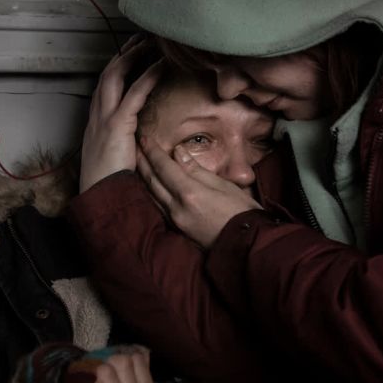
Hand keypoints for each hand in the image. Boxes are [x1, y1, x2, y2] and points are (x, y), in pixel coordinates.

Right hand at [79, 36, 162, 192]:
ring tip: (150, 43)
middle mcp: (96, 116)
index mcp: (96, 122)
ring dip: (133, 57)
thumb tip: (142, 136)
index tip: (130, 53)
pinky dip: (147, 77)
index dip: (117, 66)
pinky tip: (160, 66)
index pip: (105, 86)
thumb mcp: (117, 156)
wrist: (100, 198)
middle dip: (123, 53)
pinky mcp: (116, 126)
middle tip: (140, 38)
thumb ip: (126, 142)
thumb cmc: (111, 183)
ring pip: (115, 77)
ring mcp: (103, 119)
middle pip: (107, 74)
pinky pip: (134, 95)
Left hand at [137, 136, 261, 247]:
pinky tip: (151, 185)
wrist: (246, 244)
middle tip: (135, 146)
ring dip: (144, 177)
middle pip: (153, 181)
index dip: (152, 151)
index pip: (164, 167)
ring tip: (139, 162)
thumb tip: (177, 152)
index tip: (144, 137)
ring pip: (153, 195)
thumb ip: (197, 169)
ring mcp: (175, 220)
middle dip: (143, 162)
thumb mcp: (223, 185)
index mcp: (189, 193)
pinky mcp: (178, 228)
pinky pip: (159, 206)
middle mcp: (177, 208)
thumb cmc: (242, 211)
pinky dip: (152, 192)